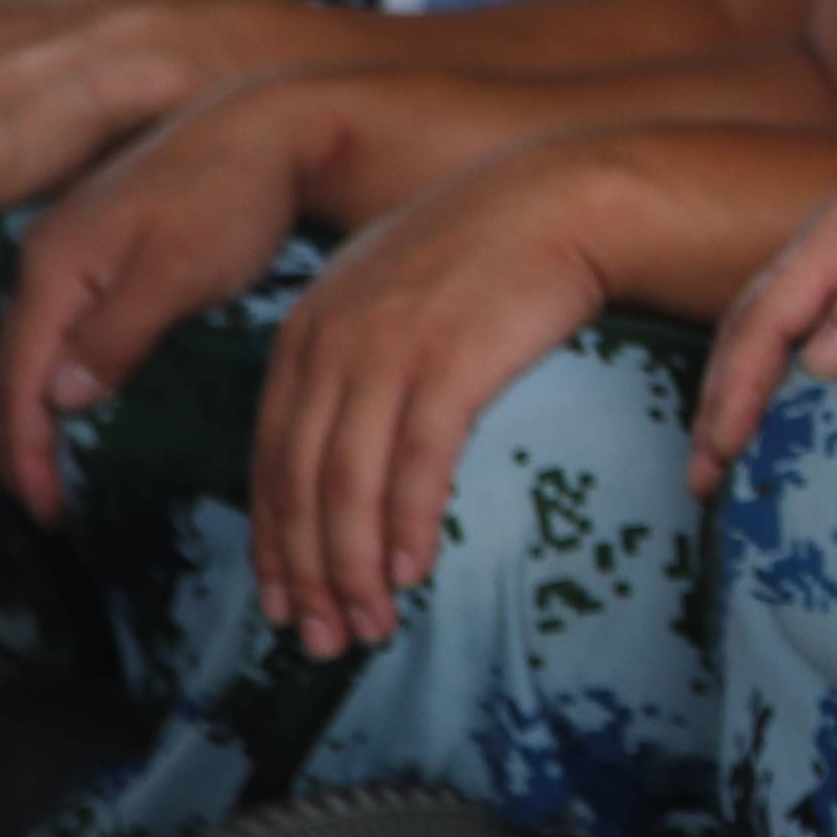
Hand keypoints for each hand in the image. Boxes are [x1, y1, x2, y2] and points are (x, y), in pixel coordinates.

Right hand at [0, 78, 329, 521]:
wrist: (273, 125)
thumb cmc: (233, 196)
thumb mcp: (178, 272)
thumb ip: (115, 336)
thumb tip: (60, 400)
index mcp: (53, 263)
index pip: (17, 376)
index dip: (26, 449)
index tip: (44, 510)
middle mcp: (46, 254)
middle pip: (15, 364)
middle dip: (23, 441)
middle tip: (44, 508)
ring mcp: (71, 246)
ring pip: (37, 344)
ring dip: (38, 410)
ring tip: (51, 471)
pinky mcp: (103, 245)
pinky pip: (65, 322)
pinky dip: (61, 371)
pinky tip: (79, 400)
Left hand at [247, 153, 632, 659]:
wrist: (566, 197)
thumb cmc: (490, 252)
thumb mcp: (392, 292)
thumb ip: (351, 356)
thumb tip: (340, 438)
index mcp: (306, 329)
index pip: (270, 458)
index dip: (274, 541)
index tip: (284, 601)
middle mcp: (331, 342)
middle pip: (299, 483)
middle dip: (305, 574)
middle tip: (322, 638)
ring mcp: (386, 351)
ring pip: (346, 487)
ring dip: (352, 569)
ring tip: (369, 624)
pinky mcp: (448, 362)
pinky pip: (414, 465)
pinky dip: (405, 526)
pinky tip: (412, 570)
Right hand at [697, 124, 836, 493]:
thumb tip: (811, 359)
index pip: (763, 319)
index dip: (732, 391)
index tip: (715, 458)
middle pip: (754, 321)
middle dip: (720, 397)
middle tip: (703, 476)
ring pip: (781, 323)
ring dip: (748, 386)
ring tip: (731, 454)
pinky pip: (821, 326)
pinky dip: (793, 373)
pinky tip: (803, 413)